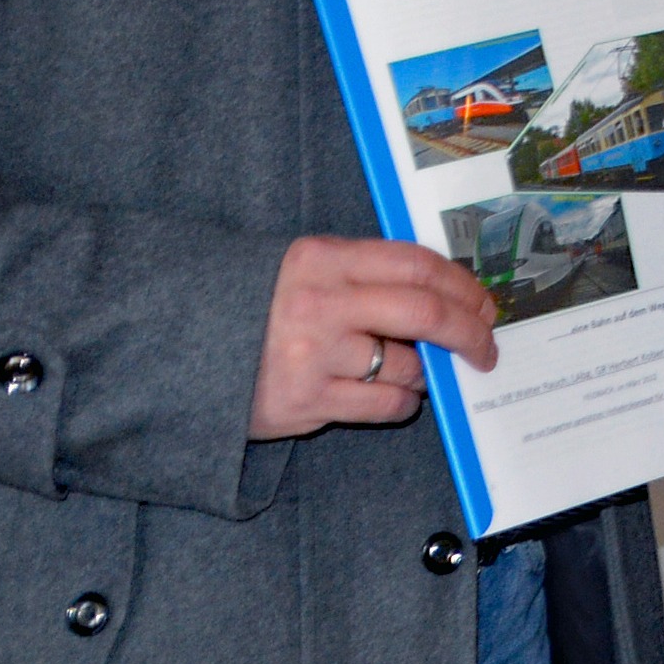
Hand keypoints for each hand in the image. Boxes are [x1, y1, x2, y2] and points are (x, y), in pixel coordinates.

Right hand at [252, 235, 496, 439]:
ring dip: (425, 374)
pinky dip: (402, 402)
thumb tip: (447, 299)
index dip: (463, 286)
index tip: (484, 305)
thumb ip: (366, 275)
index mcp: (323, 259)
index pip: (417, 265)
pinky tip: (392, 394)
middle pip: (426, 314)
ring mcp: (313, 354)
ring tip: (412, 372)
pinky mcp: (306, 400)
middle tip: (484, 349)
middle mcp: (320, 303)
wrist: (179, 348)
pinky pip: (385, 403)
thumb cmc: (258, 307)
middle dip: (470, 334)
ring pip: (408, 366)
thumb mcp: (304, 270)